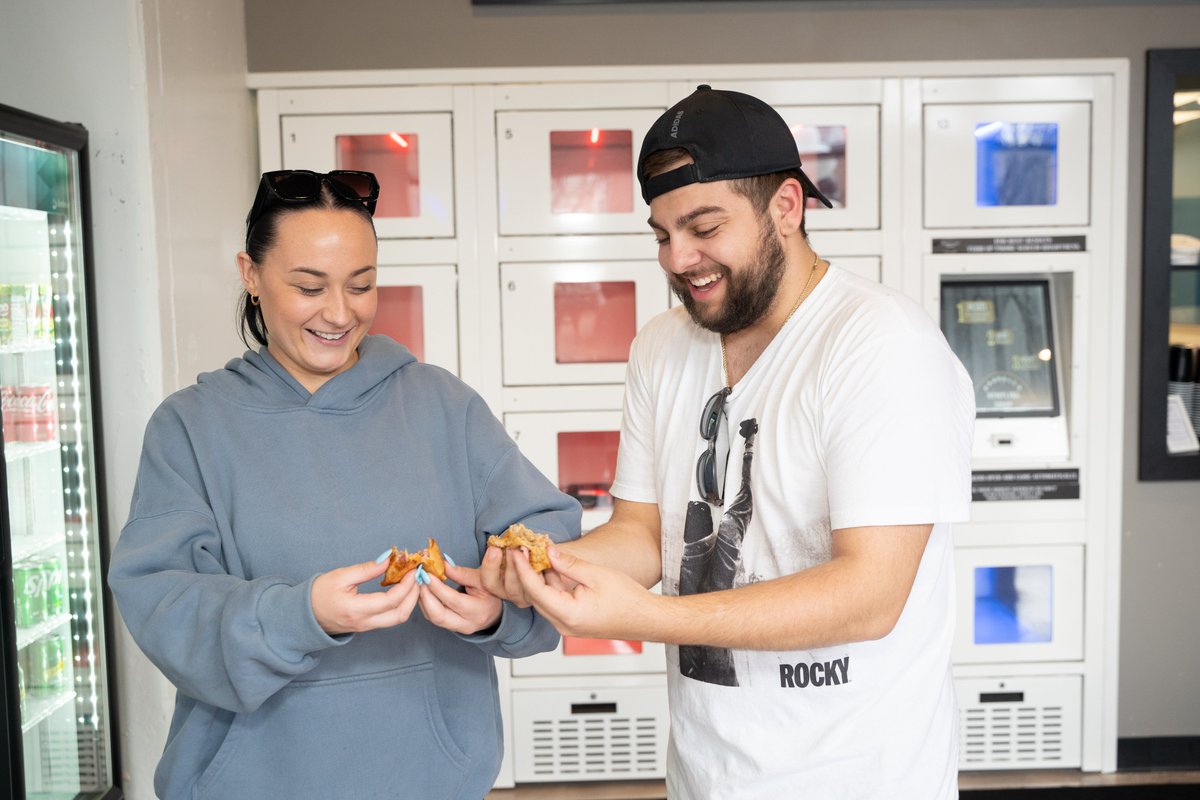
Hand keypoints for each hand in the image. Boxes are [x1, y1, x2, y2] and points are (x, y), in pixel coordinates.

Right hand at [311, 559, 419, 634]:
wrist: (305, 615)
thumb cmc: (319, 594)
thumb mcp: (341, 576)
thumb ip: (366, 569)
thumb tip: (388, 559)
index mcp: (356, 610)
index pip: (391, 601)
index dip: (406, 585)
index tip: (413, 570)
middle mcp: (364, 622)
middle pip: (400, 615)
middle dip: (414, 595)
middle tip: (418, 576)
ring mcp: (367, 626)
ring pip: (397, 619)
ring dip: (410, 601)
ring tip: (413, 581)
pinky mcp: (367, 626)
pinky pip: (390, 618)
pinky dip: (401, 604)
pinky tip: (402, 589)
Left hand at [417, 563, 502, 634]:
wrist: (496, 611)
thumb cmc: (491, 592)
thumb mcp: (482, 579)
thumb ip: (462, 573)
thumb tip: (442, 563)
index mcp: (478, 611)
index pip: (453, 600)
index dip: (438, 587)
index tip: (428, 573)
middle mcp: (467, 624)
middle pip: (438, 615)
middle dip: (425, 595)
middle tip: (420, 578)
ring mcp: (457, 629)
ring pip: (432, 618)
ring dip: (423, 599)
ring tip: (420, 582)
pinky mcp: (450, 628)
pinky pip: (433, 617)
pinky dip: (426, 603)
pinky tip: (424, 590)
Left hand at [510, 546, 656, 640]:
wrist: (645, 618)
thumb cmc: (628, 600)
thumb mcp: (597, 575)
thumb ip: (569, 564)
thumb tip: (548, 552)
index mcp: (569, 614)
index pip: (535, 590)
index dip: (523, 569)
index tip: (516, 552)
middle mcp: (563, 624)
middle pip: (534, 596)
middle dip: (526, 572)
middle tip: (520, 550)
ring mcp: (566, 625)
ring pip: (542, 599)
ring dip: (537, 578)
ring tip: (532, 554)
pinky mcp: (571, 621)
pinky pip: (553, 602)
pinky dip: (549, 585)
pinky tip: (549, 567)